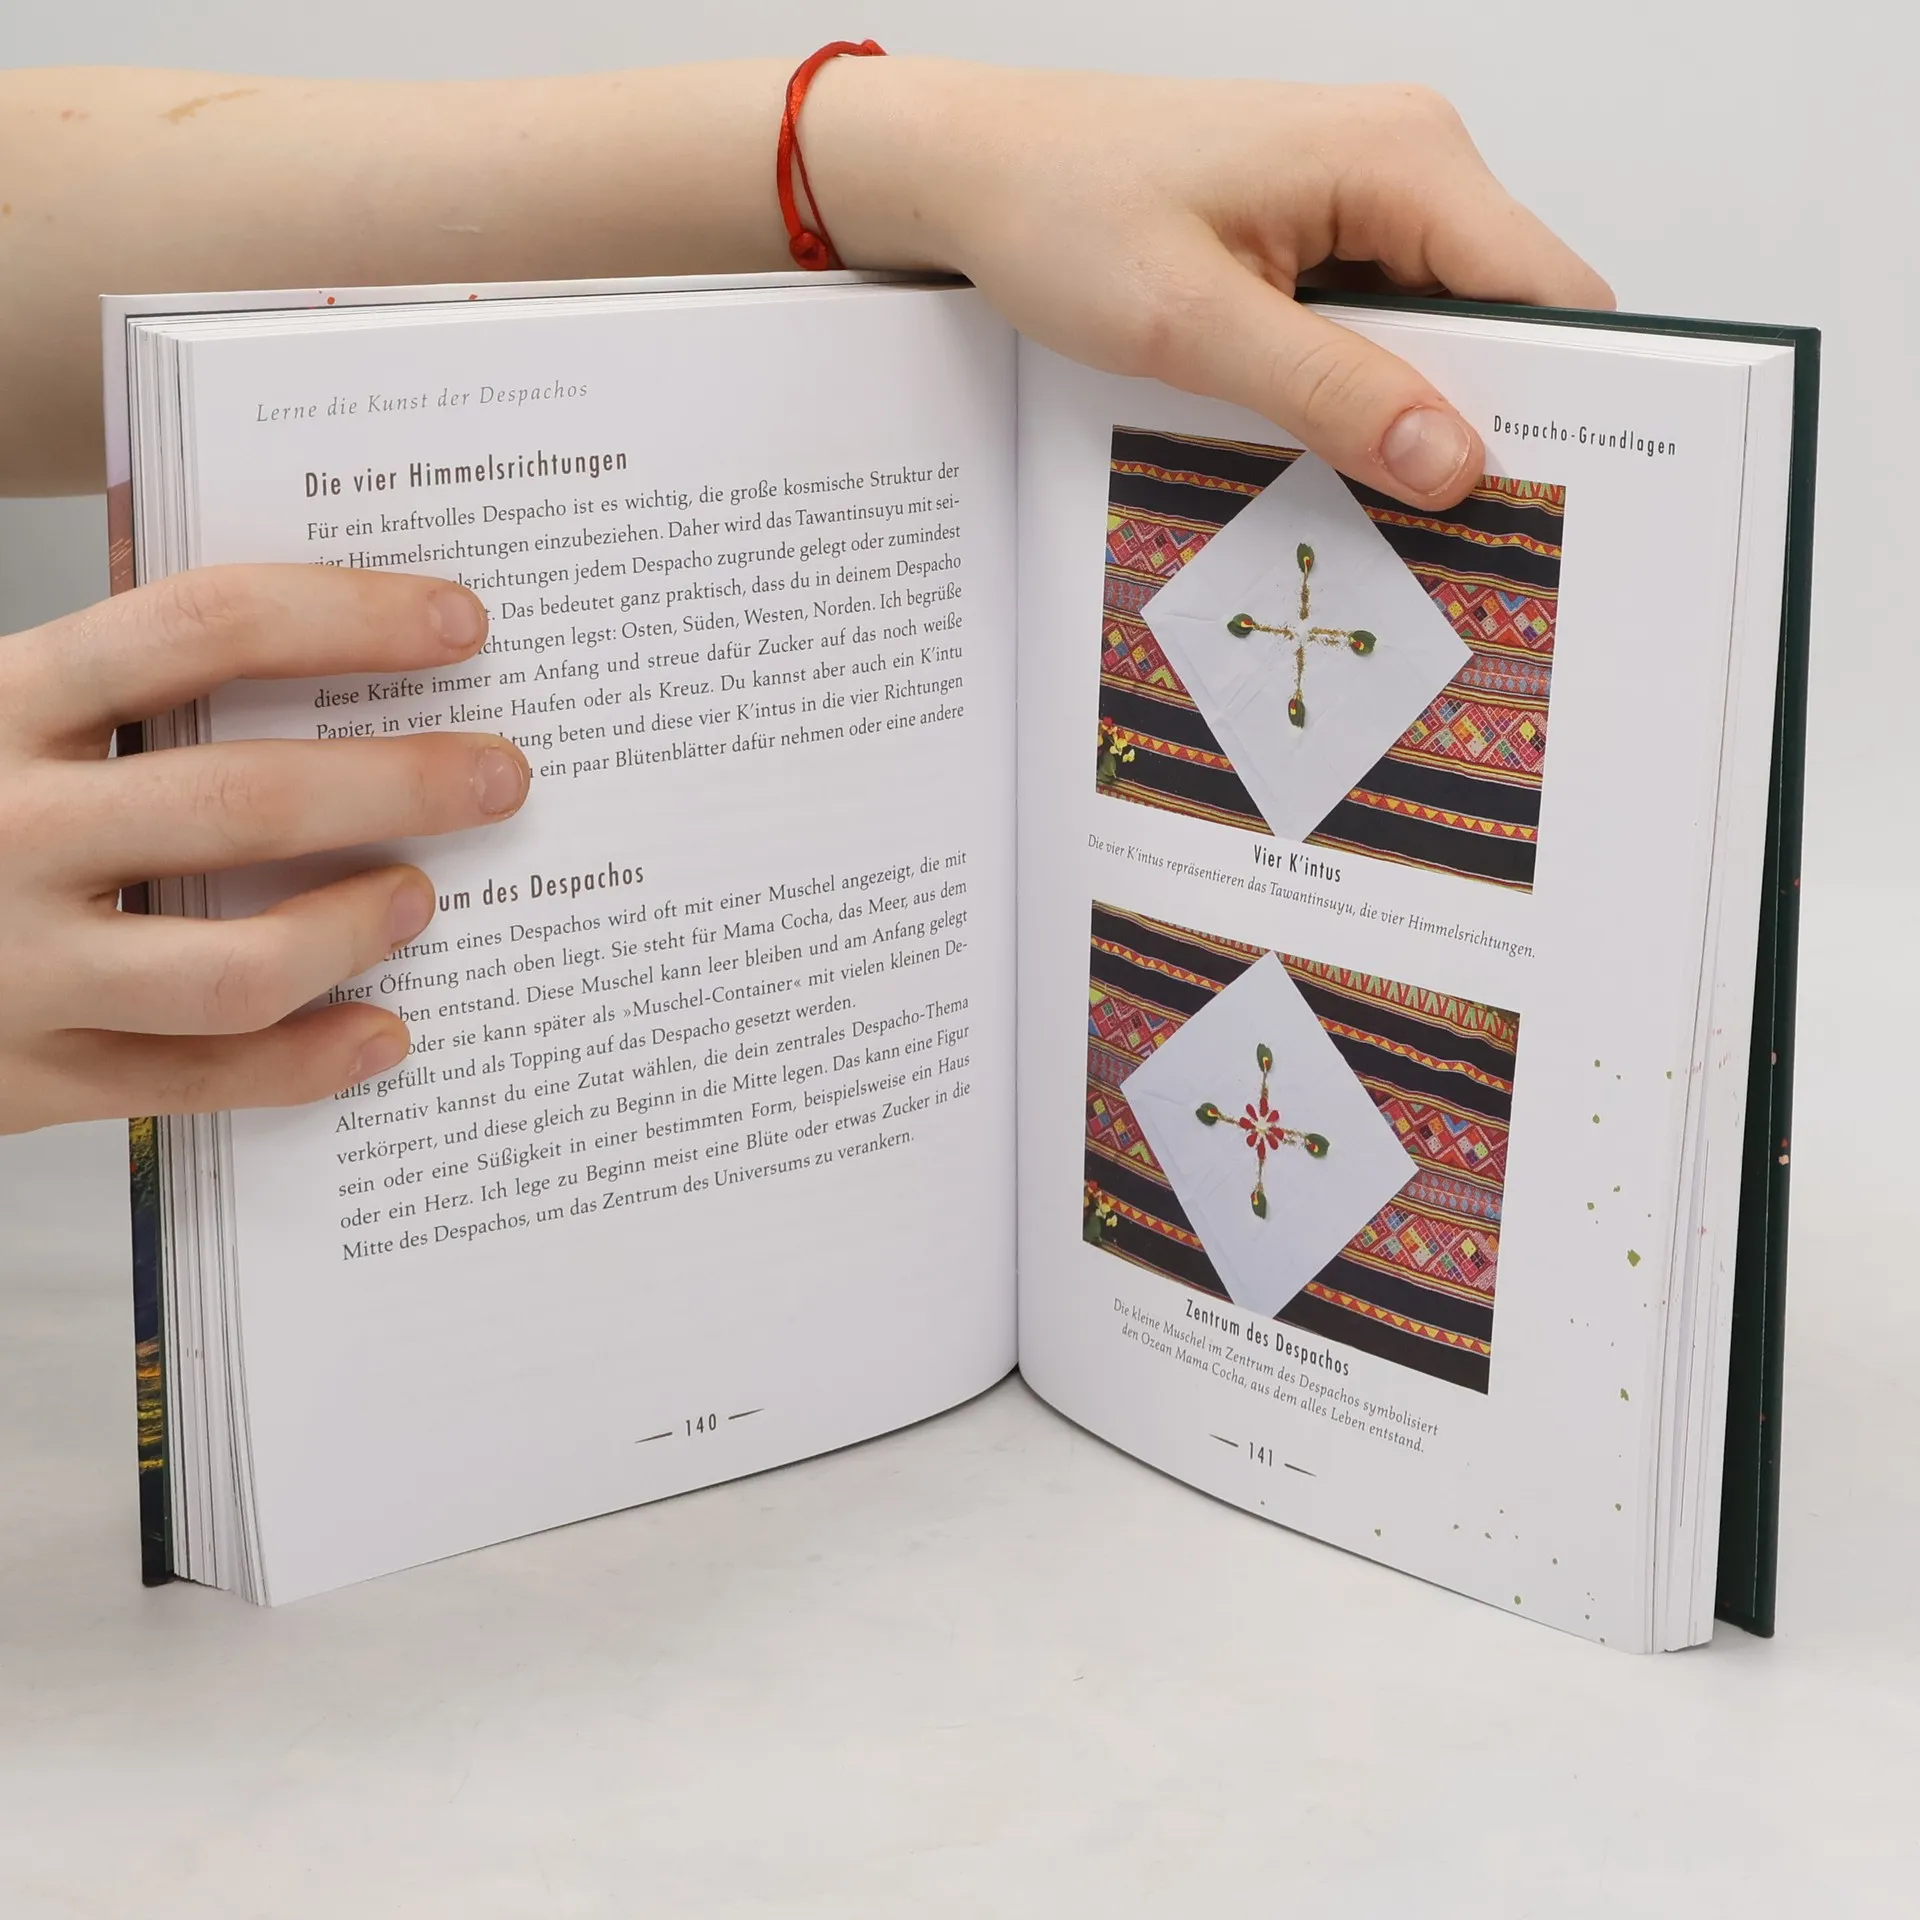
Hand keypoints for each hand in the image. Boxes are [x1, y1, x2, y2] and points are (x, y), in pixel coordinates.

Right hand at [0, 565, 528, 1131]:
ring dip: (349, 932)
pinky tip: (386, 1037)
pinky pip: (192, 1083)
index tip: (461, 623)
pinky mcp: (23, 1076)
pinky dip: (303, 1066)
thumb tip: (299, 610)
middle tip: (503, 775)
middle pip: (241, 799)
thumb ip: (105, 673)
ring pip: (228, 967)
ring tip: (423, 900)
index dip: (346, 616)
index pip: (199, 625)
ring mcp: (11, 965)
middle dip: (399, 783)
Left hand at [818, 64, 1612, 509]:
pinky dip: (1366, 392)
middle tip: (1440, 530)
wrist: (977, 171)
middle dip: (1481, 420)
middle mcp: (1408, 163)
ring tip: (1370, 496)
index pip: (1550, 294)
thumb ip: (1329, 390)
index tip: (1534, 503)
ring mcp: (1369, 199)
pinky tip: (1325, 444)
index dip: (1559, 403)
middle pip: (1508, 318)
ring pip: (1445, 332)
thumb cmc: (1061, 211)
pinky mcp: (1326, 234)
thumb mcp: (1191, 323)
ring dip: (1413, 414)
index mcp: (1403, 158)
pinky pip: (1385, 326)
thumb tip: (1452, 461)